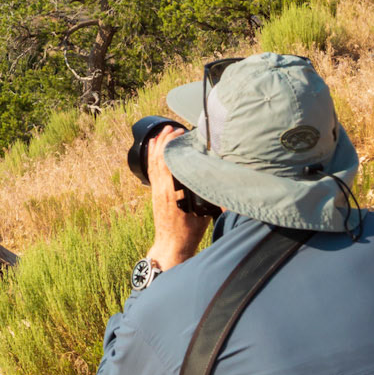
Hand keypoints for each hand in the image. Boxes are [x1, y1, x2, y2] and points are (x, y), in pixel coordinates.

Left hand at [145, 125, 207, 271]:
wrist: (171, 246)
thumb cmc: (189, 232)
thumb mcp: (204, 213)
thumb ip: (209, 195)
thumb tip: (221, 179)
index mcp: (173, 192)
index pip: (170, 162)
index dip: (174, 146)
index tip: (182, 133)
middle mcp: (162, 188)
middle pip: (160, 158)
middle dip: (166, 140)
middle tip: (175, 128)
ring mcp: (157, 190)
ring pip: (154, 162)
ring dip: (158, 144)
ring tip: (165, 131)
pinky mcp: (155, 193)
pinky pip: (151, 169)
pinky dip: (152, 155)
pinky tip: (154, 146)